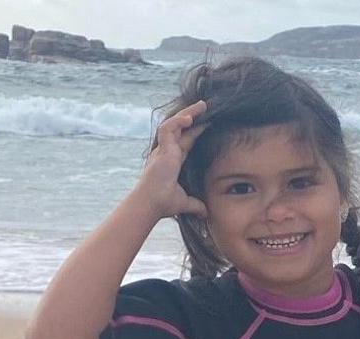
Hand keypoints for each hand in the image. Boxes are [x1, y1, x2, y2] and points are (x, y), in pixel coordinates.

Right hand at [131, 100, 209, 220]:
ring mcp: (163, 149)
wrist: (151, 204)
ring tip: (202, 105)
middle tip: (205, 106)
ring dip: (187, 113)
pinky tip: (190, 118)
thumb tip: (205, 212)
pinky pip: (168, 129)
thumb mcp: (185, 202)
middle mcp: (166, 152)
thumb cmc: (164, 203)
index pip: (185, 141)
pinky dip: (178, 122)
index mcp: (172, 160)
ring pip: (174, 124)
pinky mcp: (161, 150)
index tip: (208, 123)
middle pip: (180, 128)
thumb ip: (195, 205)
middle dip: (192, 116)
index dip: (195, 131)